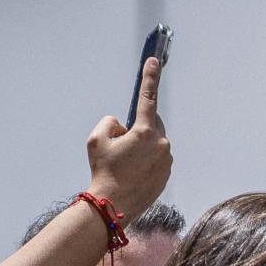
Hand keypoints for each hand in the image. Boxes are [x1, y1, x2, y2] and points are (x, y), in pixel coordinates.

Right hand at [86, 56, 171, 219]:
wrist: (114, 204)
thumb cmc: (104, 170)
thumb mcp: (97, 138)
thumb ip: (111, 122)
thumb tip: (124, 125)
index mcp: (145, 133)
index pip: (147, 98)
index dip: (150, 78)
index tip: (154, 60)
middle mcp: (162, 144)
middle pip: (150, 124)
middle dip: (136, 128)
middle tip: (120, 146)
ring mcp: (167, 160)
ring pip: (153, 142)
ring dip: (140, 146)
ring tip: (125, 164)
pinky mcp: (168, 173)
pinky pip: (156, 158)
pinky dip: (145, 160)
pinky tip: (132, 173)